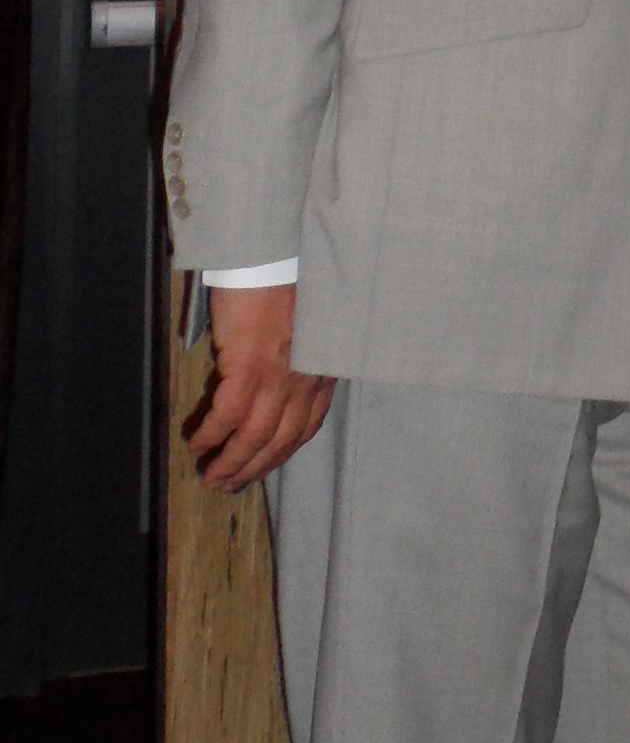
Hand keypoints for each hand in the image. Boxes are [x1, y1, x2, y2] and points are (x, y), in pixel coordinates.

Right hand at [186, 283, 335, 493]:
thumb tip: (271, 384)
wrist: (276, 259)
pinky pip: (228, 415)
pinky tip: (197, 441)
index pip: (305, 427)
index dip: (280, 452)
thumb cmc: (287, 288)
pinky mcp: (250, 367)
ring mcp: (279, 377)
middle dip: (253, 468)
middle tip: (227, 484)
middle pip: (280, 440)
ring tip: (211, 475)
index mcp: (319, 373)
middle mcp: (305, 381)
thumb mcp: (306, 332)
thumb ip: (298, 362)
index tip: (262, 467)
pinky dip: (212, 433)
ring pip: (255, 436)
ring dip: (231, 462)